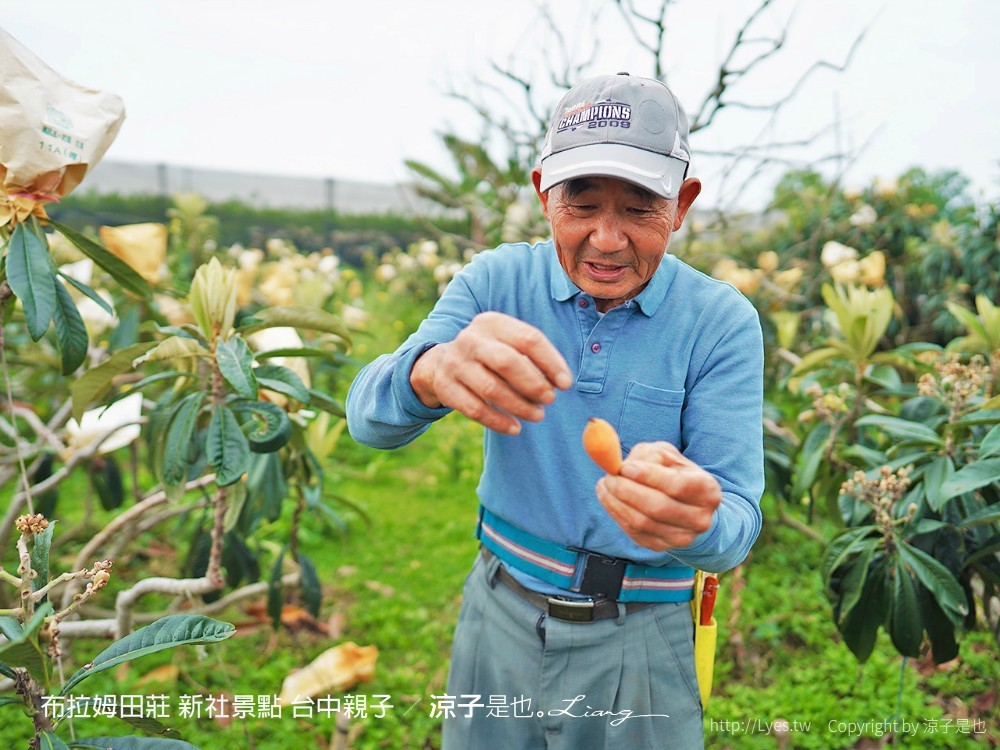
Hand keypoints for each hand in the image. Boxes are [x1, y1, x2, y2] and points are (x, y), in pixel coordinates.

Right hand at [410, 312, 572, 434]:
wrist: (441, 363)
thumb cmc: (489, 355)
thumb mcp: (507, 344)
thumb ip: (533, 357)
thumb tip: (560, 382)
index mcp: (492, 323)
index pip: (529, 339)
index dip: (551, 362)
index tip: (566, 384)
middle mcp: (471, 339)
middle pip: (508, 362)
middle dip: (534, 384)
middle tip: (550, 399)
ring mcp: (455, 363)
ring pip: (491, 388)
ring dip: (519, 406)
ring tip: (537, 415)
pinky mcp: (446, 387)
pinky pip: (475, 409)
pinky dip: (498, 421)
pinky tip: (515, 428)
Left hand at [596, 441, 720, 550]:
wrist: (685, 505)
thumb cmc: (673, 473)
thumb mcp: (666, 456)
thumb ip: (647, 456)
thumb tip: (622, 467)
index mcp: (707, 490)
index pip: (678, 486)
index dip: (649, 476)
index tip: (625, 467)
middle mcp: (699, 518)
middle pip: (658, 508)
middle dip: (627, 490)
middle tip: (609, 477)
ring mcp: (681, 537)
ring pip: (642, 523)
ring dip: (616, 502)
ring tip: (604, 485)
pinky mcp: (662, 547)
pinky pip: (633, 532)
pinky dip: (616, 514)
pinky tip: (609, 499)